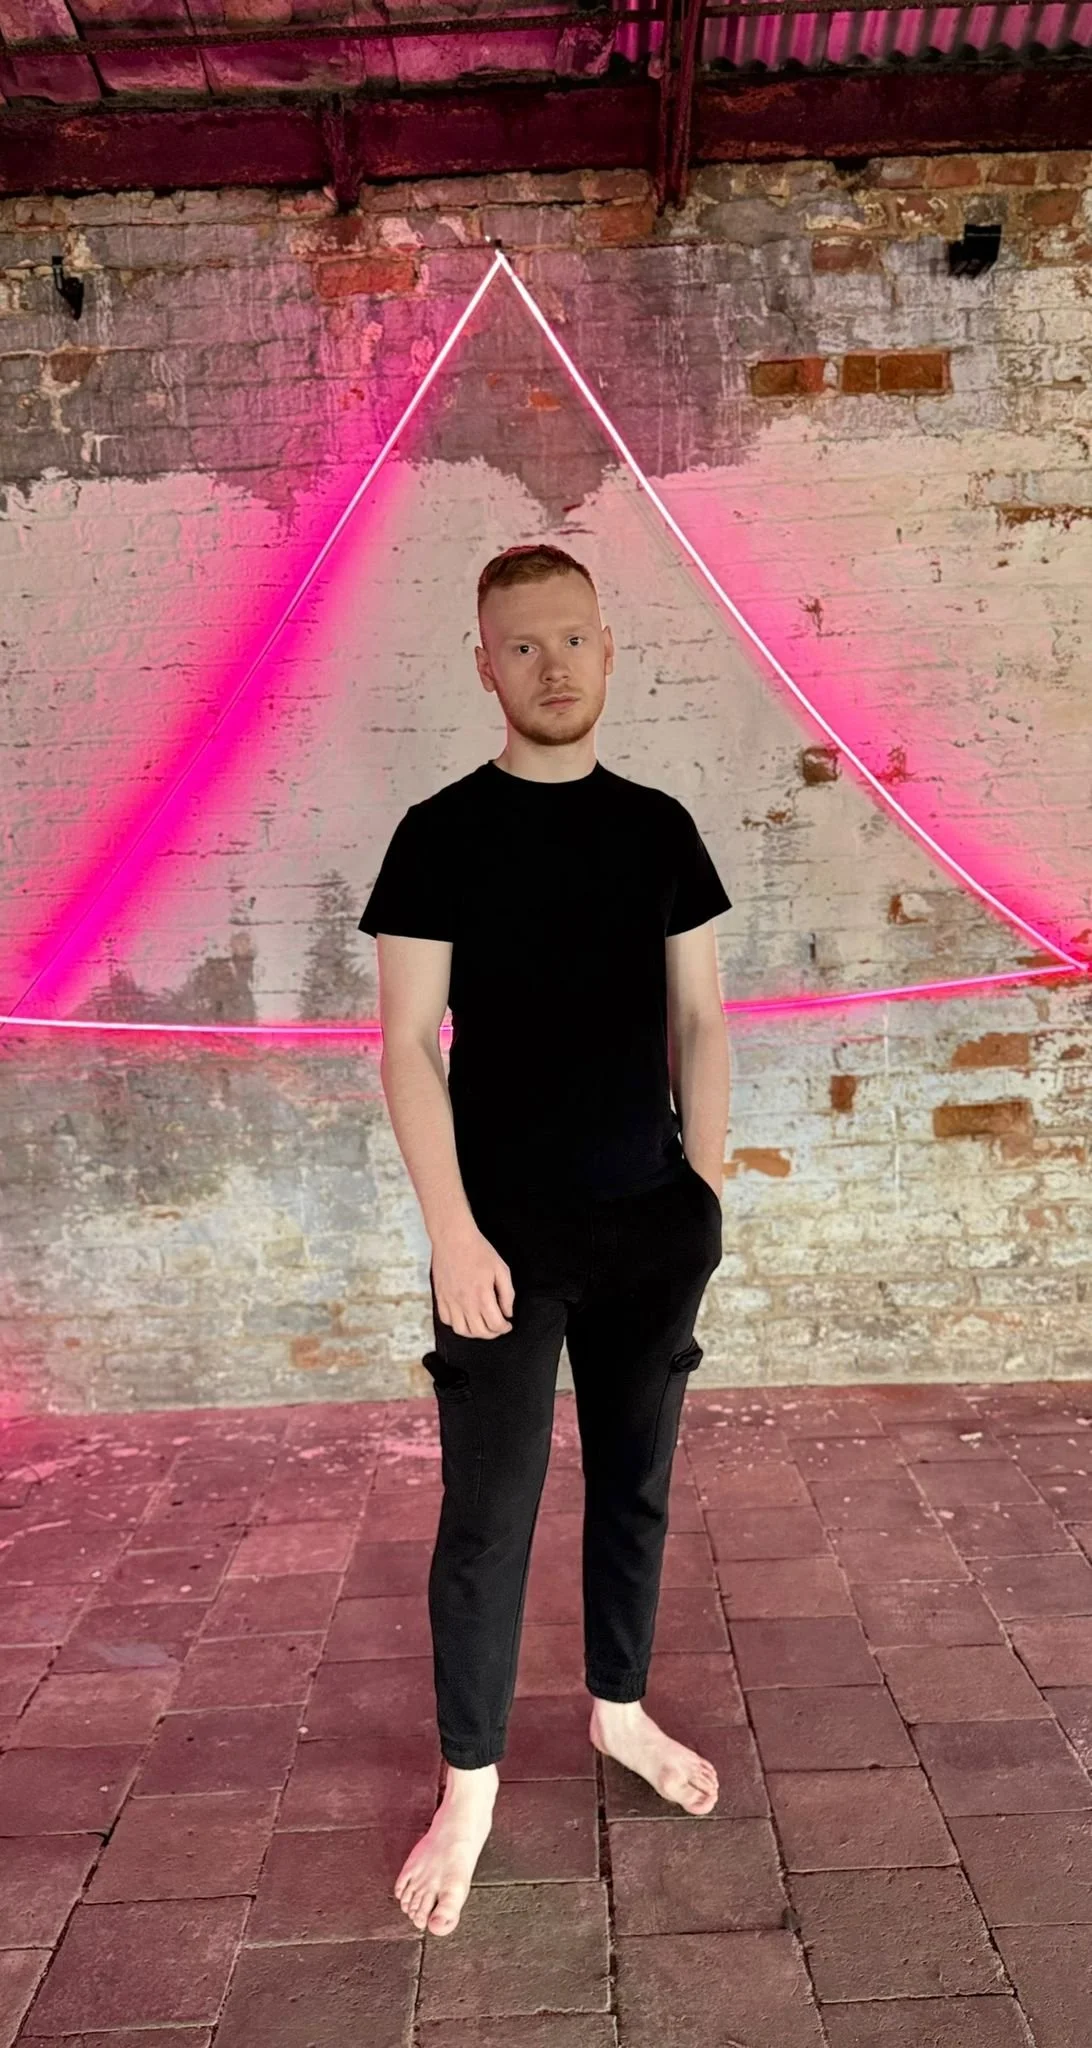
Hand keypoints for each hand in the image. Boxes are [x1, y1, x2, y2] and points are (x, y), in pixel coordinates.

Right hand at [430, 1220, 514, 1338]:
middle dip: (492, 1333)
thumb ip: (507, 1294)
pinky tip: (465, 1318)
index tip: (508, 1324)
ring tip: (482, 1326)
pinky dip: (457, 1325)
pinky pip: (447, 1320)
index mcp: (482, 1295)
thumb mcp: (501, 1269)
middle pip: (479, 1331)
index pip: (495, 1324)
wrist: (453, 1238)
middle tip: (497, 1327)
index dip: (504, 1328)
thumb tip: (507, 1312)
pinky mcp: (440, 1297)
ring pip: (461, 1330)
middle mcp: (465, 1302)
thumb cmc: (478, 1251)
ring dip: (474, 1333)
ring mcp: (450, 1301)